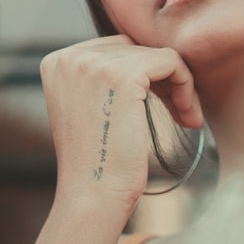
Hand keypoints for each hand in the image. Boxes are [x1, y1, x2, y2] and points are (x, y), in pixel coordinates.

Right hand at [39, 35, 202, 217]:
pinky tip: (187, 114)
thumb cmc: (98, 162)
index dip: (145, 75)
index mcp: (57, 62)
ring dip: (178, 85)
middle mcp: (70, 57)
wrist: (93, 195)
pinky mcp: (123, 75)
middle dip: (162, 78)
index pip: (115, 48)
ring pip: (156, 54)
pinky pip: (171, 61)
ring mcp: (93, 63)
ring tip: (185, 117)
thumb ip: (103, 77)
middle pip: (136, 48)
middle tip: (179, 112)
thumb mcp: (88, 108)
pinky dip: (186, 84)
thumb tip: (145, 55)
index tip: (162, 104)